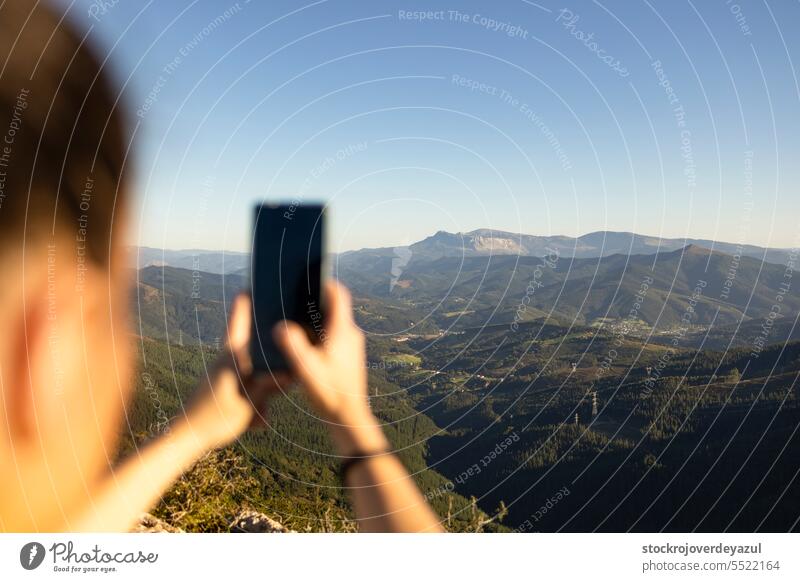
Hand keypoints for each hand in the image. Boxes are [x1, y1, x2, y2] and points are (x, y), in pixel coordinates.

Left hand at [183, 293, 286, 449]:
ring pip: (254, 373)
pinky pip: (248, 391)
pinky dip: (254, 406)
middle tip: (288, 347)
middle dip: (271, 352)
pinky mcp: (225, 389)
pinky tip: (256, 422)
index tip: (257, 281)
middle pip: (255, 345)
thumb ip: (269, 386)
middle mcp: (228, 360)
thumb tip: (291, 372)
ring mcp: (226, 374)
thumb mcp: (248, 403)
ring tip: (262, 414)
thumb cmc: (213, 418)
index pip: (239, 318)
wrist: (185, 439)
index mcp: (232, 355)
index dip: (247, 299)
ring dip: (262, 392)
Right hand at [273, 280, 387, 455]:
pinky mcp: (350, 357)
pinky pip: (335, 336)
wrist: (348, 416)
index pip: (338, 294)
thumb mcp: (305, 367)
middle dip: (315, 301)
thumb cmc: (329, 392)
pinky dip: (321, 334)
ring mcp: (352, 346)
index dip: (324, 282)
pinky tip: (304, 346)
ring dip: (317, 319)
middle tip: (294, 299)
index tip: (308, 278)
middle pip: (334, 306)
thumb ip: (292, 344)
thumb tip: (280, 326)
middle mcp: (351, 334)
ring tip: (294, 321)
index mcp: (342, 330)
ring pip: (334, 322)